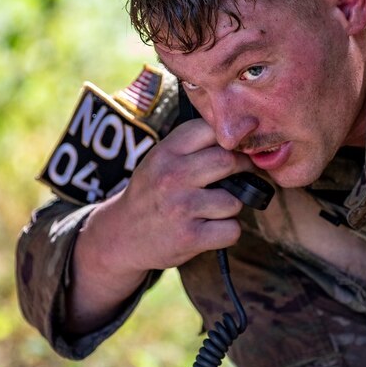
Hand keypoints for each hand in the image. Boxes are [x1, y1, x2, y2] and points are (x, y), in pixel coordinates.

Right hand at [93, 118, 254, 271]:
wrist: (121, 235)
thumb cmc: (152, 194)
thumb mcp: (159, 160)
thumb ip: (192, 147)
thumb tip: (243, 137)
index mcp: (165, 152)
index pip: (210, 129)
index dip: (230, 138)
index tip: (237, 147)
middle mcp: (172, 177)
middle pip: (229, 160)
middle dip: (243, 168)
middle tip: (242, 175)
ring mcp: (181, 207)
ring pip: (234, 201)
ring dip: (231, 207)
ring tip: (212, 209)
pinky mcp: (190, 237)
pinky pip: (232, 230)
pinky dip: (227, 232)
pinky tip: (210, 229)